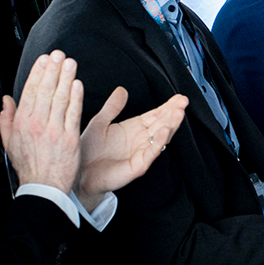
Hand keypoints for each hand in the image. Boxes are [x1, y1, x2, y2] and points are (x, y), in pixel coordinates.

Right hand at [0, 52, 81, 196]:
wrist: (44, 186)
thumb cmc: (30, 165)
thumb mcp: (10, 143)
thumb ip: (6, 120)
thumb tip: (6, 101)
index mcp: (23, 124)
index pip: (30, 92)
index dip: (38, 74)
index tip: (44, 60)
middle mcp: (37, 125)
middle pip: (45, 91)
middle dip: (52, 70)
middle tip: (59, 55)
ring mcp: (54, 130)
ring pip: (60, 99)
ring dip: (66, 78)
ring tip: (70, 64)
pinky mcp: (70, 138)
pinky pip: (73, 113)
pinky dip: (76, 97)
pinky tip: (78, 85)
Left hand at [76, 89, 187, 210]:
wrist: (80, 174)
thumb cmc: (89, 151)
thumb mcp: (99, 123)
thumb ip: (112, 107)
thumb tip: (122, 90)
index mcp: (135, 128)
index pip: (156, 115)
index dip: (167, 106)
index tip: (179, 97)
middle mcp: (142, 140)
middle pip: (162, 124)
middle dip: (174, 113)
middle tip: (183, 102)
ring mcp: (142, 152)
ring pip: (161, 137)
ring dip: (171, 124)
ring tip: (178, 112)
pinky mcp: (138, 166)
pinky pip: (151, 153)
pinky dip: (159, 142)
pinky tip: (165, 130)